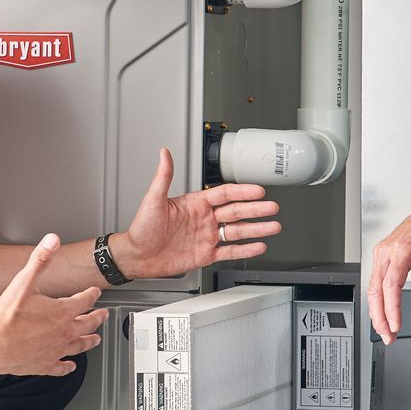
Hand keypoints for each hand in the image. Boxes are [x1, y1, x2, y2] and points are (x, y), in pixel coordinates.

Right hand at [0, 233, 107, 375]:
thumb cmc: (6, 316)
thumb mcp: (24, 281)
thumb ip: (40, 260)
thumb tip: (53, 240)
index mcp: (62, 312)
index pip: (84, 300)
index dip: (92, 294)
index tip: (95, 292)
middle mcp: (64, 332)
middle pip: (88, 324)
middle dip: (98, 318)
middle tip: (103, 315)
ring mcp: (55, 350)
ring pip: (79, 346)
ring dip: (89, 341)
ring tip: (95, 339)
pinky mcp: (44, 365)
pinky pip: (60, 367)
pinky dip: (67, 367)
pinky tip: (69, 367)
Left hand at [119, 149, 281, 277]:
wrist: (136, 256)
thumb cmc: (141, 228)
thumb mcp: (153, 199)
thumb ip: (163, 176)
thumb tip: (164, 153)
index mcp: (194, 204)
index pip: (224, 194)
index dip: (242, 192)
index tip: (258, 190)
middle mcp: (203, 219)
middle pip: (236, 212)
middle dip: (256, 209)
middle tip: (273, 207)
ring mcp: (206, 237)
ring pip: (237, 232)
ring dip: (256, 229)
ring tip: (274, 226)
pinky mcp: (205, 254)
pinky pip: (230, 251)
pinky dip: (246, 249)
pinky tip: (259, 246)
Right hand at [368, 191, 410, 344]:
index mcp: (402, 248)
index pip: (392, 285)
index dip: (392, 309)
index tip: (396, 326)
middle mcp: (387, 250)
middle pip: (376, 289)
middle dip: (380, 316)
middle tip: (388, 336)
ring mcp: (382, 252)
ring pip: (373, 287)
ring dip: (377, 311)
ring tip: (386, 330)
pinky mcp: (383, 256)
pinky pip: (376, 281)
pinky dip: (378, 299)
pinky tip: (383, 313)